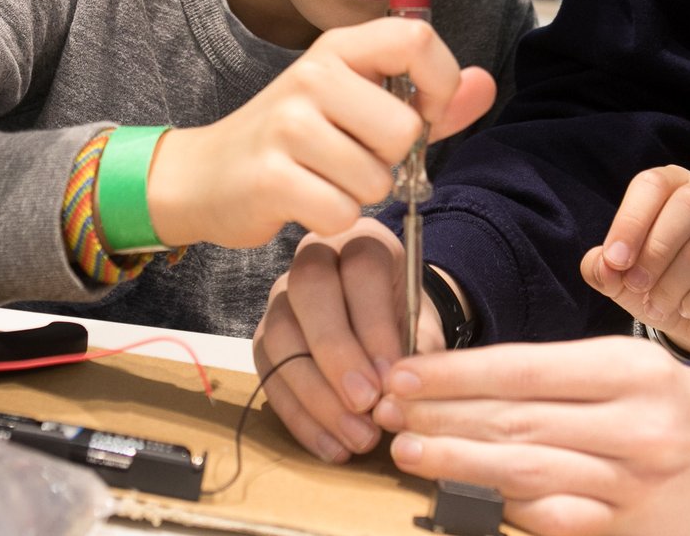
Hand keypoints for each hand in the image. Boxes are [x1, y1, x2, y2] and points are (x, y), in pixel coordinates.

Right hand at [147, 17, 495, 247]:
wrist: (207, 174)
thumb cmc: (294, 140)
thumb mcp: (358, 105)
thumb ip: (428, 99)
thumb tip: (486, 84)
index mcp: (339, 49)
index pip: (418, 40)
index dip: (440, 85)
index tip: (424, 115)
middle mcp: (312, 76)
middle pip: (403, 128)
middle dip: (391, 160)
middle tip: (353, 158)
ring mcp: (288, 125)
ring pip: (375, 178)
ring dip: (359, 193)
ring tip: (324, 178)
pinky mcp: (271, 177)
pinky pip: (341, 212)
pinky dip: (332, 218)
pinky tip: (305, 201)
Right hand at [251, 219, 446, 463]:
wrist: (386, 329)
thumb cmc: (406, 322)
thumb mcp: (424, 326)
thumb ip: (419, 351)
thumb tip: (398, 394)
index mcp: (362, 243)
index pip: (361, 269)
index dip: (375, 324)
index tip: (392, 377)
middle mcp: (314, 260)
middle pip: (310, 291)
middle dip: (337, 352)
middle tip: (366, 403)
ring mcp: (282, 299)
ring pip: (283, 336)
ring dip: (318, 395)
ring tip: (357, 437)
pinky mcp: (266, 338)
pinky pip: (270, 376)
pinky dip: (302, 418)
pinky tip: (332, 446)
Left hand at [373, 337, 689, 535]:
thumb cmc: (664, 402)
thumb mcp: (622, 364)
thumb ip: (551, 371)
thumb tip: (455, 381)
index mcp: (631, 370)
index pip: (525, 368)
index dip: (456, 374)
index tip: (403, 374)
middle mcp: (636, 428)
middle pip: (519, 422)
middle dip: (443, 418)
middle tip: (388, 413)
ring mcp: (632, 486)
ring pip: (528, 474)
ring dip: (458, 464)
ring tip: (408, 451)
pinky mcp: (625, 530)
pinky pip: (551, 520)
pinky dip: (501, 509)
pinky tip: (460, 496)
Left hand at [581, 167, 689, 359]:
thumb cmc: (657, 284)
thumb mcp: (621, 277)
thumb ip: (603, 267)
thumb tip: (602, 265)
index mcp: (677, 184)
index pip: (654, 184)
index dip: (630, 221)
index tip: (614, 260)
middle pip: (687, 203)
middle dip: (654, 250)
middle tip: (635, 285)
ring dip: (669, 285)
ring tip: (656, 306)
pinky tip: (687, 309)